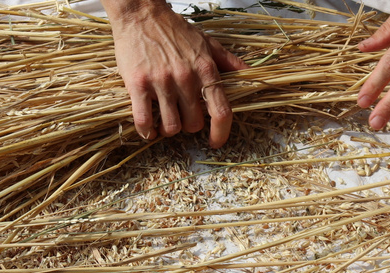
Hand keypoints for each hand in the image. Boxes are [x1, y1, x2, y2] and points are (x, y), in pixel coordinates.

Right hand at [105, 0, 248, 147]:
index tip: (215, 142)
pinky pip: (144, 121)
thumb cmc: (175, 30)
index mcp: (205, 69)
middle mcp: (186, 78)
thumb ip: (229, 61)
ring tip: (165, 121)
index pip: (221, 111)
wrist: (141, 14)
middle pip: (193, 123)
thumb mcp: (207, 42)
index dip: (221, 132)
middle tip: (182, 116)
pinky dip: (147, 131)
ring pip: (171, 126)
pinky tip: (148, 129)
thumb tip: (251, 73)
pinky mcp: (138, 85)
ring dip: (168, 129)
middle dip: (189, 125)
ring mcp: (161, 82)